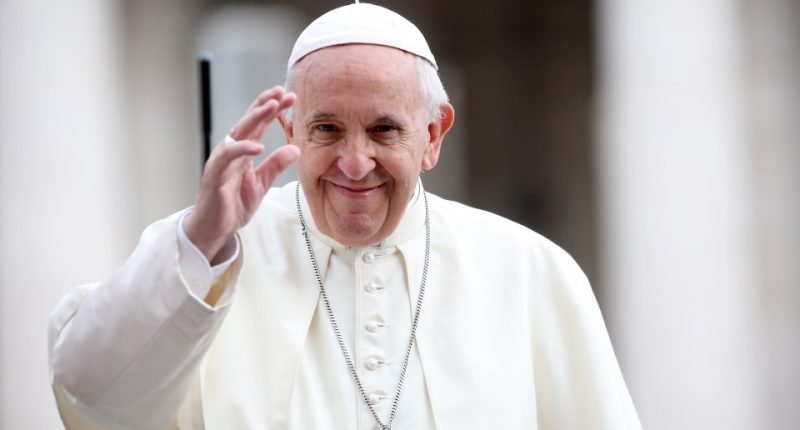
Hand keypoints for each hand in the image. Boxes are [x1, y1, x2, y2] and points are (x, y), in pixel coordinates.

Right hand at [184, 86, 299, 262]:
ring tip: (272, 106)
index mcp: (242, 152)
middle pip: (248, 122)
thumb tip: (295, 148)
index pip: (258, 125)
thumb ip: (276, 165)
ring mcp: (221, 161)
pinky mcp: (214, 174)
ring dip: (254, 118)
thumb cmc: (233, 204)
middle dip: (265, 105)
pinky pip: (227, 157)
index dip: (271, 109)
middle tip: (282, 92)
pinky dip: (242, 149)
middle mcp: (231, 151)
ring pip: (238, 133)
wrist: (215, 228)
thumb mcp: (262, 183)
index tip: (289, 96)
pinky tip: (258, 145)